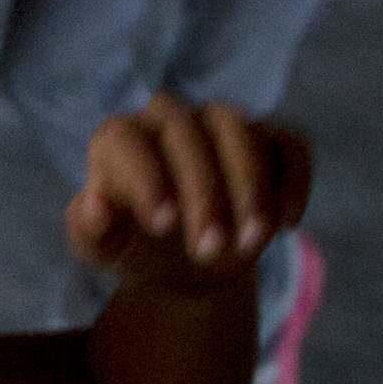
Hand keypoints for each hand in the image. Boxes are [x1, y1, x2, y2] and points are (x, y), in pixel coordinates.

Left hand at [68, 93, 308, 296]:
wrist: (186, 264)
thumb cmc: (136, 247)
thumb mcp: (104, 251)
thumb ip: (88, 230)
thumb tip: (94, 203)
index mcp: (119, 139)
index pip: (124, 138)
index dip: (145, 176)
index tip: (163, 225)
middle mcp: (169, 119)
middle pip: (187, 133)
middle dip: (203, 193)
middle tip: (209, 250)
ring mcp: (221, 123)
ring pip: (240, 129)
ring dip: (250, 186)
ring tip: (253, 242)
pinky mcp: (270, 139)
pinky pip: (290, 142)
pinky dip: (294, 180)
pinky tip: (286, 224)